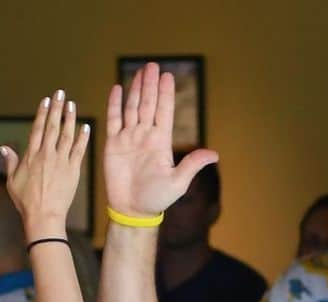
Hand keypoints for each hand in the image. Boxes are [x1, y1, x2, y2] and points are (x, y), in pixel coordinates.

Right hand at [1, 89, 90, 238]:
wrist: (43, 217)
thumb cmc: (26, 202)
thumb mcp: (12, 182)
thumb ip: (10, 162)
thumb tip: (4, 147)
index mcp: (31, 156)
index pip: (37, 129)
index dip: (42, 113)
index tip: (46, 100)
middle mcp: (46, 155)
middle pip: (52, 126)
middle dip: (57, 108)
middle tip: (61, 93)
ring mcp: (61, 162)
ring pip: (66, 134)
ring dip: (69, 118)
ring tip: (72, 104)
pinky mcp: (73, 170)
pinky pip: (79, 150)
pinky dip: (83, 137)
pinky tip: (86, 126)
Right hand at [104, 62, 218, 217]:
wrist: (132, 211)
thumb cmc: (157, 199)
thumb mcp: (178, 182)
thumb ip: (192, 165)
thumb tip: (214, 155)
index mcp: (161, 142)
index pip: (164, 112)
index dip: (166, 94)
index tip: (168, 75)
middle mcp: (145, 136)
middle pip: (148, 104)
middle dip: (150, 85)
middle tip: (152, 65)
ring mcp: (129, 138)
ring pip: (132, 108)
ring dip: (135, 90)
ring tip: (140, 72)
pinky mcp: (113, 145)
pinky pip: (113, 120)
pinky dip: (114, 104)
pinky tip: (117, 88)